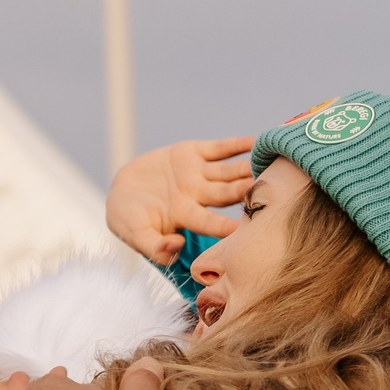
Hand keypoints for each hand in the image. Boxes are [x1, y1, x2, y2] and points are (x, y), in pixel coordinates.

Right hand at [106, 136, 255, 265]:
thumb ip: (153, 245)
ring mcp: (197, 173)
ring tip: (268, 163)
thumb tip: (175, 247)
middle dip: (244, 190)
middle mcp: (197, 195)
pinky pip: (220, 148)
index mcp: (184, 215)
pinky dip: (238, 144)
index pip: (208, 222)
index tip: (239, 228)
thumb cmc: (127, 218)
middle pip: (225, 194)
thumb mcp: (133, 233)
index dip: (223, 225)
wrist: (122, 189)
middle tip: (265, 186)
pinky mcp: (193, 153)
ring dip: (247, 168)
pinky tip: (257, 141)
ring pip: (228, 171)